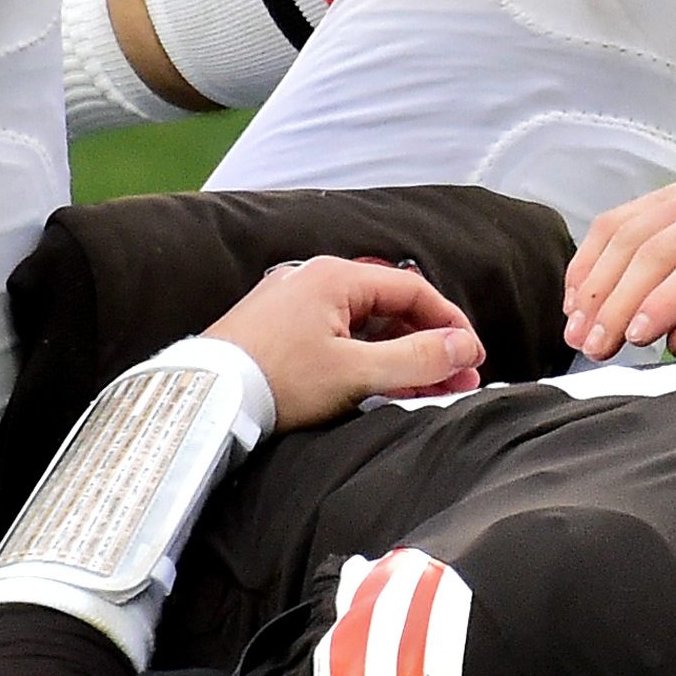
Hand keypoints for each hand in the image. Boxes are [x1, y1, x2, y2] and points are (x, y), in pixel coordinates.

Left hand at [204, 257, 485, 431]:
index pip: (413, 290)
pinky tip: (381, 387)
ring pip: (363, 325)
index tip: (472, 358)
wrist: (203, 398)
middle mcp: (313, 279)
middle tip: (457, 381)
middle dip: (428, 345)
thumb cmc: (275, 381)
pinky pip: (336, 337)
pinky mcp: (277, 330)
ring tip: (426, 391)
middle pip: (389, 308)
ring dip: (399, 356)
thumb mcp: (355, 373)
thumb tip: (464, 348)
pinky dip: (366, 359)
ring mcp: (292, 303)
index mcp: (334, 277)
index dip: (450, 325)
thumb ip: (416, 359)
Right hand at [562, 177, 675, 367]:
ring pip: (633, 230)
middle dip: (618, 299)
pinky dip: (593, 260)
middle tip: (592, 344)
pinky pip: (622, 220)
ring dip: (597, 282)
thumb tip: (675, 336)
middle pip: (662, 245)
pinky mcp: (675, 197)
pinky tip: (578, 298)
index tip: (632, 338)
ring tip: (578, 330)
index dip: (663, 302)